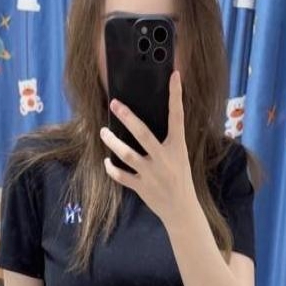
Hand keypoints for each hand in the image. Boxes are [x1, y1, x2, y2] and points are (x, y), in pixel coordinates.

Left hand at [100, 70, 196, 226]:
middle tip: (114, 104)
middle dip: (128, 118)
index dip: (176, 95)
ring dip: (112, 142)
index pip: (177, 116)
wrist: (182, 209)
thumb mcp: (180, 155)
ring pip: (127, 154)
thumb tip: (152, 118)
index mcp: (178, 147)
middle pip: (144, 134)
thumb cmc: (180, 177)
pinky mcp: (142, 187)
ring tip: (103, 132)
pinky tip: (106, 161)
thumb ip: (169, 139)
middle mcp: (164, 158)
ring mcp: (152, 173)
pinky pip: (122, 176)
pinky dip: (112, 169)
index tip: (174, 75)